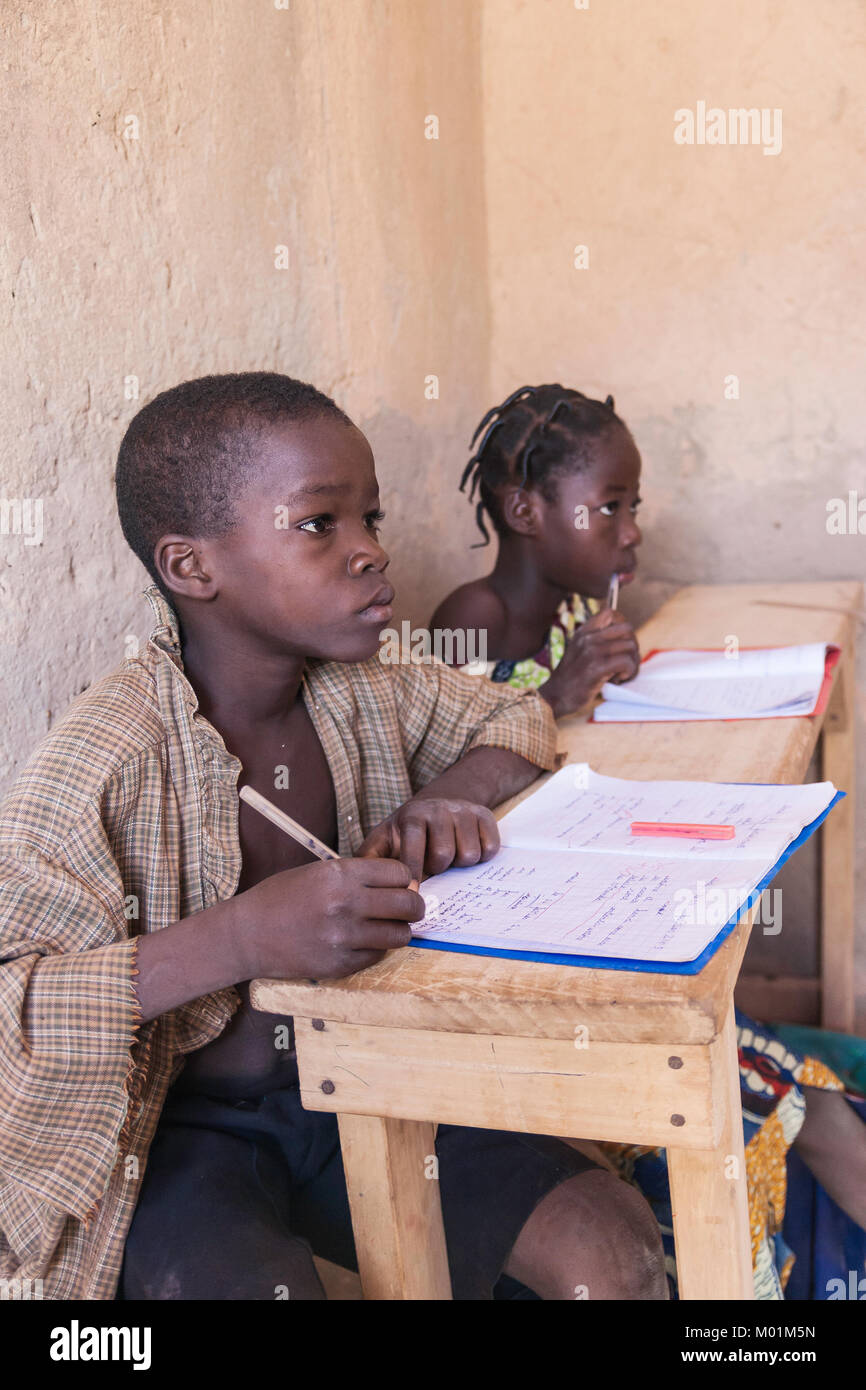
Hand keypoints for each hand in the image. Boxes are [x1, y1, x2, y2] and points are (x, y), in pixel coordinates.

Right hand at [235, 857, 424, 980]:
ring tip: (384, 927)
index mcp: (340, 875)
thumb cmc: (282, 897)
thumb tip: (403, 883)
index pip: (400, 873)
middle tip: (407, 908)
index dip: (404, 879)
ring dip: (398, 930)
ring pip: (400, 935)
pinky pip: (378, 956)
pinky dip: (376, 949)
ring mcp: (344, 937)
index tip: (399, 885)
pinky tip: (360, 942)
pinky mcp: (341, 964)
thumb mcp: (318, 872)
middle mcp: (346, 904)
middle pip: (408, 904)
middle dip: (413, 906)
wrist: (247, 934)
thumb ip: (358, 876)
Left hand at [358, 797, 499, 880]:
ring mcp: (464, 811)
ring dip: (460, 863)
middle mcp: (438, 809)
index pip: (413, 848)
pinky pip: (490, 848)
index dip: (414, 873)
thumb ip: (371, 860)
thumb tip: (357, 883)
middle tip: (435, 865)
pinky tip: (468, 848)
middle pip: (443, 855)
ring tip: (450, 855)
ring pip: (468, 855)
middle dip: (439, 868)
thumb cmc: (409, 831)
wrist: (442, 801)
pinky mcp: (486, 815)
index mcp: (411, 816)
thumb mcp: (385, 839)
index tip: (413, 893)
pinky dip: (482, 856)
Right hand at [541, 609, 639, 717]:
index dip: (623, 627)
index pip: (611, 613)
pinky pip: (626, 662)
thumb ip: (595, 640)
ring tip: (623, 673)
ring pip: (630, 646)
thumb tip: (625, 637)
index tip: (621, 644)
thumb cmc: (571, 678)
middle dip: (632, 646)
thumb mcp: (578, 650)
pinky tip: (619, 679)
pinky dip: (629, 672)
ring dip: (633, 662)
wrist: (555, 697)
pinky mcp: (597, 668)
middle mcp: (587, 638)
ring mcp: (592, 651)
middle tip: (626, 662)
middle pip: (627, 629)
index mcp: (583, 632)